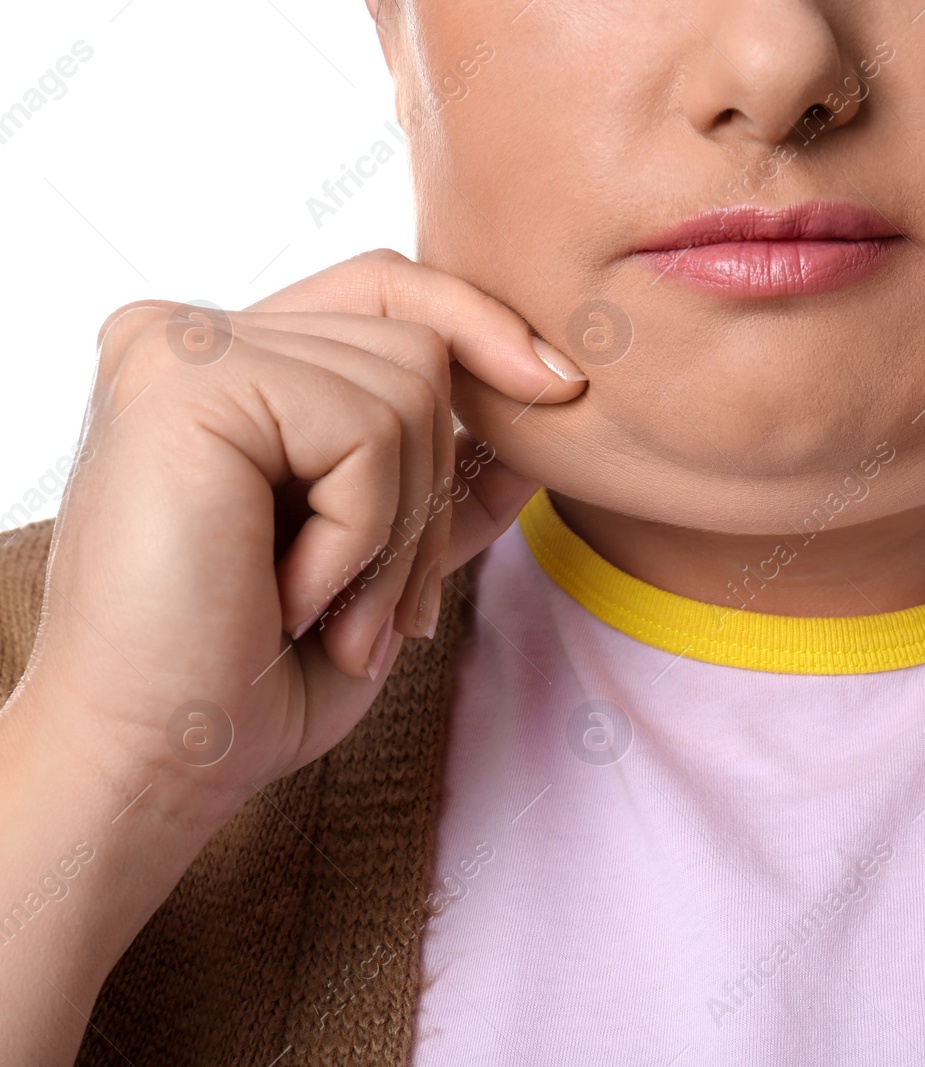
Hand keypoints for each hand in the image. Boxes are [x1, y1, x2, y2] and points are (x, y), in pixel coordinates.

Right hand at [18, 249, 584, 821]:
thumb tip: (541, 415)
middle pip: (417, 346)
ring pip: (409, 387)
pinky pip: (366, 431)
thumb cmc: (254, 678)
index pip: (387, 289)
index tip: (561, 388)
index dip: (481, 326)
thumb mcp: (381, 564)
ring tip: (333, 618)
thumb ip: (444, 482)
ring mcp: (180, 347)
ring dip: (399, 533)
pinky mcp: (182, 381)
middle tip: (382, 615)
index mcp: (229, 367)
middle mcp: (192, 336)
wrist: (154, 762)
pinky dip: (361, 538)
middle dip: (432, 497)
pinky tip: (286, 600)